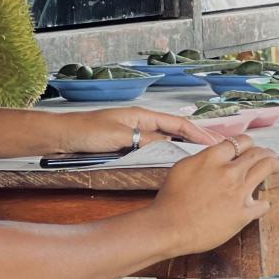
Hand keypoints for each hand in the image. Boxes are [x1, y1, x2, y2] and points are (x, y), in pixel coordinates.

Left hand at [58, 106, 221, 152]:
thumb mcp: (120, 137)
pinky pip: (152, 148)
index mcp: (142, 115)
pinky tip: (171, 163)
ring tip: (200, 158)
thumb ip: (145, 140)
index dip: (198, 133)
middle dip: (195, 139)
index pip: (178, 122)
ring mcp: (134, 133)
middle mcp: (140, 123)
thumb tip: (170, 146)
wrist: (63, 136)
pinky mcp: (126, 145)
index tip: (215, 143)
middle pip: (174, 130)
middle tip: (216, 151)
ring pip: (165, 140)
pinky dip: (166, 153)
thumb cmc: (87, 132)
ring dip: (182, 147)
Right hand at [152, 135, 278, 254]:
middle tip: (272, 154)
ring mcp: (238, 193)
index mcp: (213, 157)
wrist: (170, 226)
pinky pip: (263, 204)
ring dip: (277, 164)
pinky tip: (264, 202)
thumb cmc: (171, 199)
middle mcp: (229, 171)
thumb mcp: (183, 166)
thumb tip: (215, 156)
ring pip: (266, 169)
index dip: (247, 143)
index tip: (250, 146)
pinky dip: (265, 202)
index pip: (239, 141)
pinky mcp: (243, 214)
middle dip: (267, 151)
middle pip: (257, 152)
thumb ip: (203, 158)